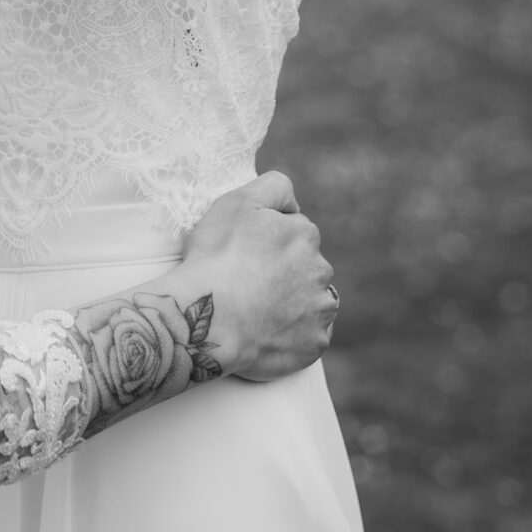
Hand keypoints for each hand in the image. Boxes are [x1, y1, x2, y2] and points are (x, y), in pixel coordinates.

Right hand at [166, 172, 337, 382]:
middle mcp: (321, 272)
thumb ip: (273, 186)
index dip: (267, 241)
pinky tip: (265, 333)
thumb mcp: (238, 201)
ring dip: (291, 305)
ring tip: (255, 311)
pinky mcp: (314, 345)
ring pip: (310, 303)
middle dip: (283, 273)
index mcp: (305, 236)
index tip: (245, 254)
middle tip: (247, 284)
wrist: (210, 318)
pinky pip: (307, 338)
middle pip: (304, 268)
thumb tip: (294, 203)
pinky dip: (292, 336)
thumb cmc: (217, 258)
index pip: (293, 233)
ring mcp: (320, 312)